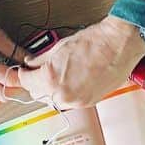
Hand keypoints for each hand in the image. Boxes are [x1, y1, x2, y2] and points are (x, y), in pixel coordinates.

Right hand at [0, 7, 24, 110]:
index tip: (33, 73)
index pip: (9, 81)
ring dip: (8, 94)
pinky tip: (3, 81)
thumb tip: (31, 61)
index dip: (25, 79)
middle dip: (18, 88)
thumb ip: (16, 51)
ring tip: (14, 79)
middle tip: (26, 77)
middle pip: (4, 96)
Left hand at [19, 16, 144, 108]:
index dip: (24, 75)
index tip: (25, 71)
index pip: (27, 83)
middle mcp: (64, 95)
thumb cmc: (95, 42)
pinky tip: (72, 80)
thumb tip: (31, 63)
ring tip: (58, 75)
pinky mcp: (89, 102)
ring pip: (54, 101)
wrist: (119, 44)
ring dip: (52, 90)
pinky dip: (67, 93)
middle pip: (38, 95)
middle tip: (39, 72)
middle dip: (37, 84)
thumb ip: (40, 59)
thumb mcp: (59, 47)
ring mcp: (78, 101)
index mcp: (51, 79)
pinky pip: (70, 102)